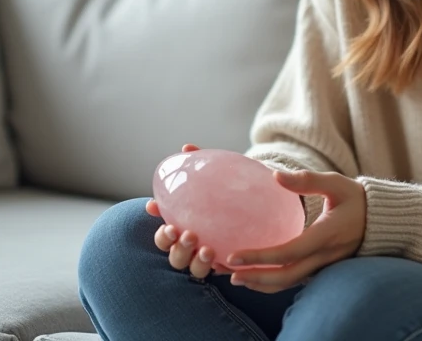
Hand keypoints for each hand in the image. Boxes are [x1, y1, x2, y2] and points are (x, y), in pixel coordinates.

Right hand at [147, 144, 234, 278]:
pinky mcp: (232, 265)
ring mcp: (212, 259)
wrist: (264, 205)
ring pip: (195, 269)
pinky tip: (227, 261)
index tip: (157, 214)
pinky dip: (221, 268)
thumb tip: (187, 148)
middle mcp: (195, 249)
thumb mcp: (218, 177)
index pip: (165, 236)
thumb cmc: (231, 191)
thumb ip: (201, 165)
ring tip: (207, 249)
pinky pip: (223, 272)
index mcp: (185, 230)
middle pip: (175, 258)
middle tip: (188, 234)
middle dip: (177, 248)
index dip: (158, 229)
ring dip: (197, 261)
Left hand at [224, 169, 366, 293]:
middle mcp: (324, 256)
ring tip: (236, 278)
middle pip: (286, 276)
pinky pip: (295, 280)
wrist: (381, 221)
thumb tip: (275, 175)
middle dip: (256, 277)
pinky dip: (273, 282)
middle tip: (230, 273)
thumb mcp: (336, 183)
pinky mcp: (322, 267)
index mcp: (325, 235)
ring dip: (262, 284)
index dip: (260, 257)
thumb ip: (307, 180)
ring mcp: (324, 265)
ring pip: (289, 283)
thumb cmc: (356, 198)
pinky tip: (256, 275)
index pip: (289, 252)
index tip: (234, 255)